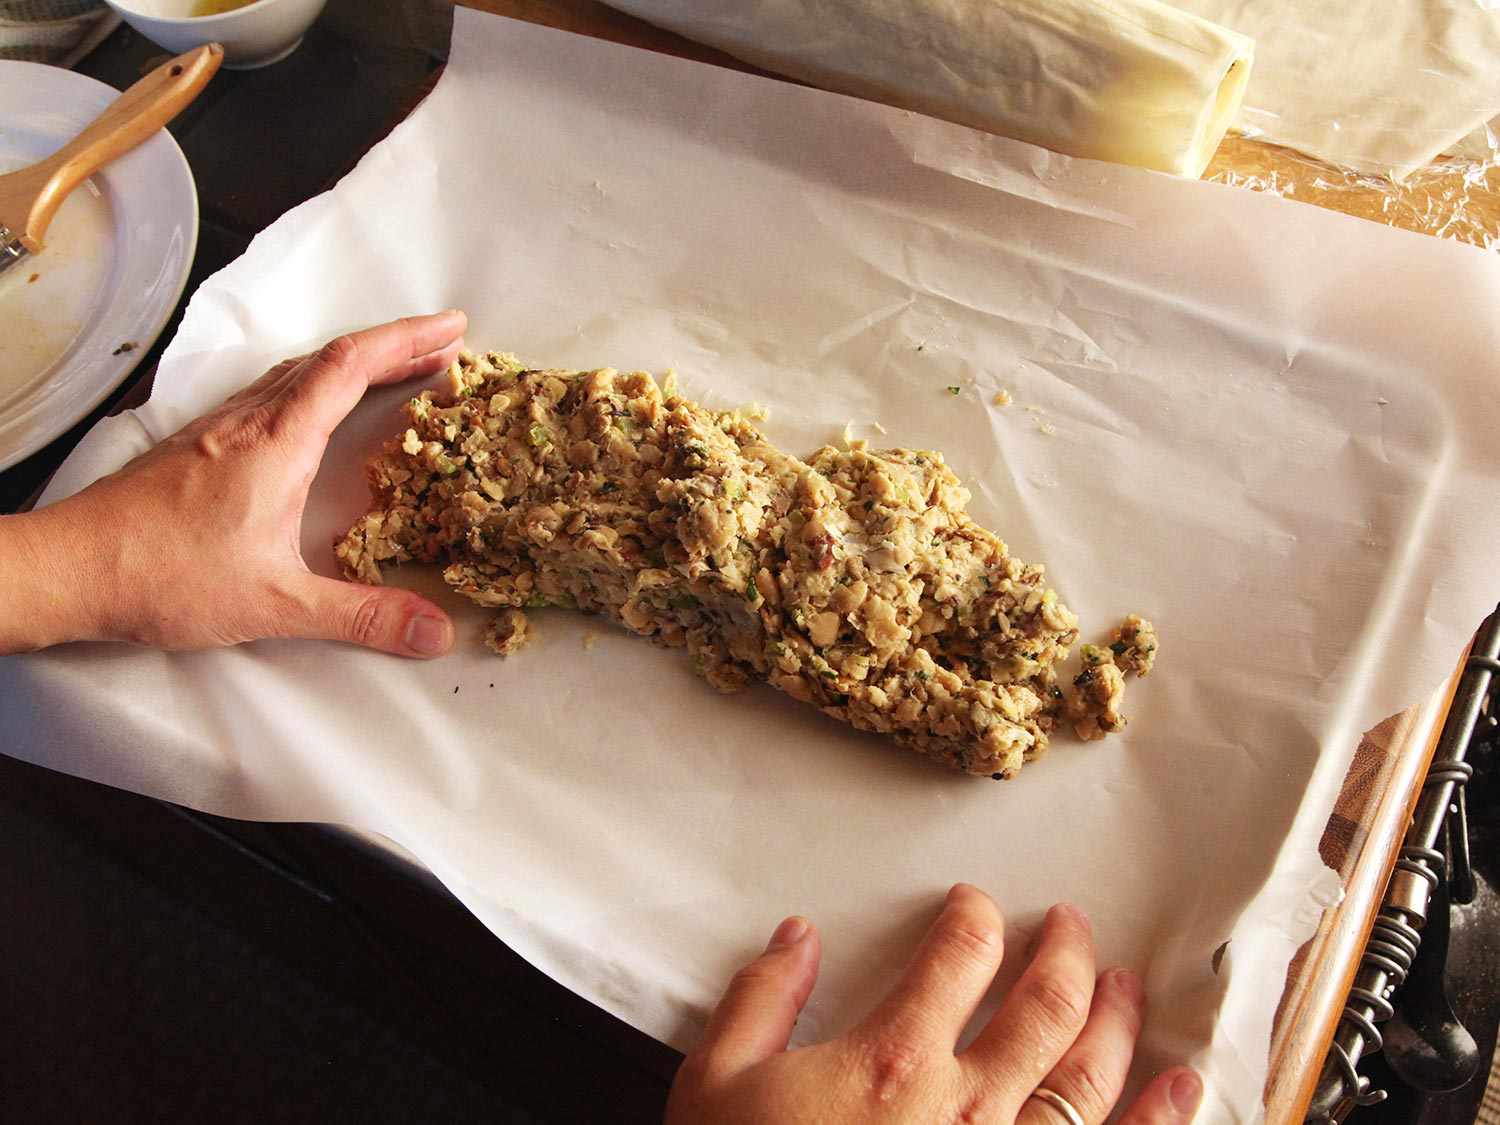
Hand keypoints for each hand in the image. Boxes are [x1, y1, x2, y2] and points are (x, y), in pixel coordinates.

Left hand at [1, 311, 465, 656]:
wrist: (68, 568)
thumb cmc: (160, 576)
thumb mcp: (274, 603)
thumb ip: (360, 615)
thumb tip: (434, 630)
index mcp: (277, 443)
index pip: (350, 367)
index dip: (406, 339)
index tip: (451, 328)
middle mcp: (249, 422)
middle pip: (329, 358)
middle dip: (393, 346)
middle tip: (443, 347)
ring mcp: (219, 429)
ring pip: (296, 371)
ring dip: (353, 363)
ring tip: (394, 370)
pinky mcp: (198, 446)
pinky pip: (270, 392)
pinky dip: (313, 384)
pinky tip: (316, 410)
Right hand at [667, 885, 1201, 1123]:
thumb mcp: (720, 1081)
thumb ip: (761, 999)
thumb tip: (796, 938)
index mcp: (894, 1058)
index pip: (961, 955)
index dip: (974, 917)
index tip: (973, 907)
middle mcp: (966, 1102)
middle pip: (1045, 1003)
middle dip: (1067, 952)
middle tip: (1072, 925)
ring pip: (1088, 1074)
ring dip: (1113, 1019)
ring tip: (1123, 986)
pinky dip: (1155, 1119)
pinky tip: (1181, 1087)